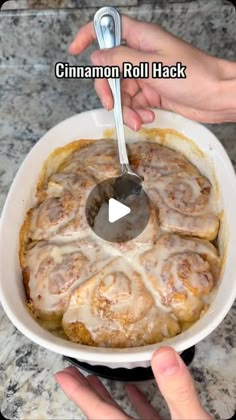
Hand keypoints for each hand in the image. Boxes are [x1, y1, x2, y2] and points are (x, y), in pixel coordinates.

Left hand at [55, 346, 210, 419]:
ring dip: (106, 398)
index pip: (98, 413)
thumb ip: (177, 392)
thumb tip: (163, 354)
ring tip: (94, 378)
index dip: (78, 393)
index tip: (61, 375)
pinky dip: (136, 404)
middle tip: (70, 373)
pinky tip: (134, 390)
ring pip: (119, 418)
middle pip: (102, 415)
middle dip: (85, 392)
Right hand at [69, 15, 235, 129]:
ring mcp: (147, 75)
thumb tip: (97, 57)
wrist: (217, 97)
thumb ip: (122, 60)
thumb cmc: (195, 75)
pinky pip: (135, 104)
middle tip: (112, 106)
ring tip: (138, 120)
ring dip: (126, 109)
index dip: (89, 35)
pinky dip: (137, 114)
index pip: (109, 28)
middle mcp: (141, 55)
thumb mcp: (153, 66)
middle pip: (110, 69)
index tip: (74, 51)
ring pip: (122, 91)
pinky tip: (147, 119)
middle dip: (109, 90)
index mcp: (141, 38)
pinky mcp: (153, 93)